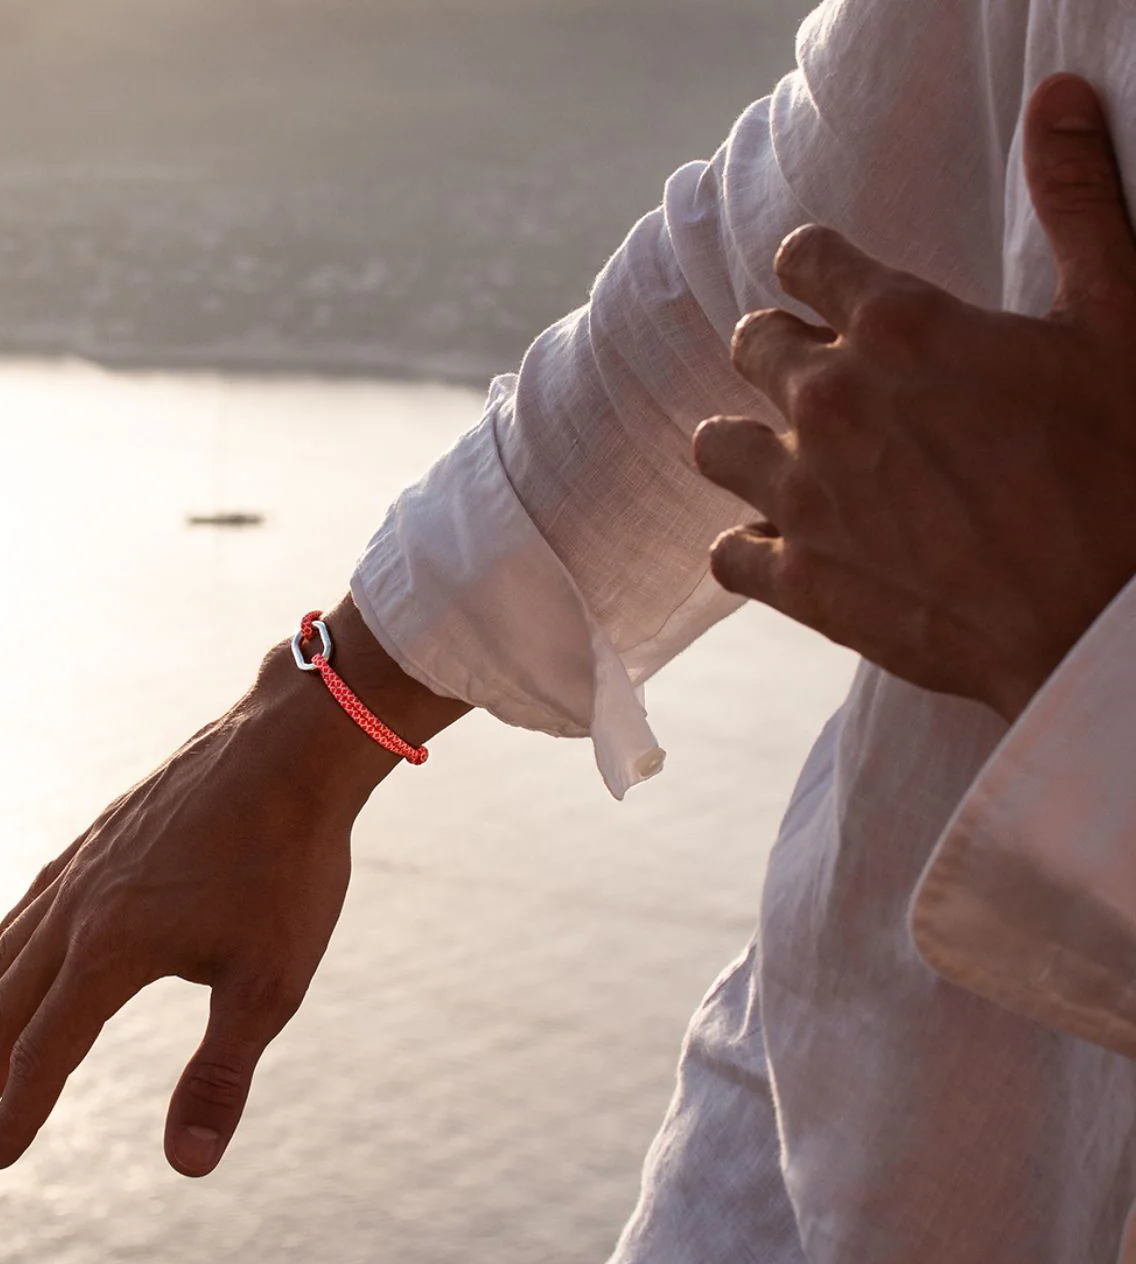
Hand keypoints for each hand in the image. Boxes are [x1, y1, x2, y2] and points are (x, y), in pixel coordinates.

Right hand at [0, 598, 465, 1174]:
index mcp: (110, 952)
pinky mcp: (107, 831)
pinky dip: (10, 934)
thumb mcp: (269, 983)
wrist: (293, 748)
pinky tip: (5, 941)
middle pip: (11, 1004)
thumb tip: (187, 1168)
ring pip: (15, 947)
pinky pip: (37, 895)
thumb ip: (222, 1075)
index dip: (19, 1111)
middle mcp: (80, 907)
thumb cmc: (291, 867)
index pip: (47, 1052)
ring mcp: (88, 862)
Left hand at [692, 74, 1135, 721]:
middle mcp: (829, 401)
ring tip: (789, 459)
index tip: (830, 288)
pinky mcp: (799, 581)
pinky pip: (726, 554)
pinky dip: (749, 548)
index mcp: (897, 325)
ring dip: (745, 444)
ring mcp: (803, 496)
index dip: (815, 269)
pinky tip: (784, 547)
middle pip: (751, 345)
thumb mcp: (1119, 318)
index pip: (803, 260)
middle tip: (823, 377)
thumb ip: (1078, 201)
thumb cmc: (1126, 466)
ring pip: (716, 446)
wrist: (1106, 622)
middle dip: (780, 351)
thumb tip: (1056, 95)